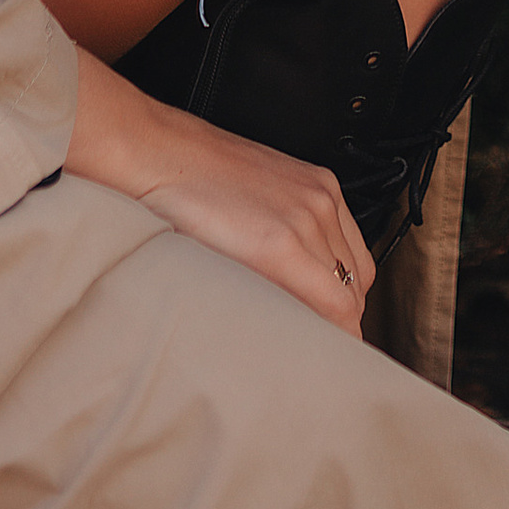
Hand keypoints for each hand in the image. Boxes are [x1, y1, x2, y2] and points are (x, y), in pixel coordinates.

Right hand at [62, 54, 373, 334]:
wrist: (153, 153)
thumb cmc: (190, 179)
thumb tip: (291, 291)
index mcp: (320, 190)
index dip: (344, 306)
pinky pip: (328, 303)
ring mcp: (305, 222)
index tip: (326, 334)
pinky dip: (321, 331)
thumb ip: (281, 235)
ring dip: (328, 331)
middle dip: (338, 324)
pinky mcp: (280, 244)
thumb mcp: (253, 199)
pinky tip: (297, 348)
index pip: (355, 267)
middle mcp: (322, 204)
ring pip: (346, 299)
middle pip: (355, 286)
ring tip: (297, 355)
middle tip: (309, 352)